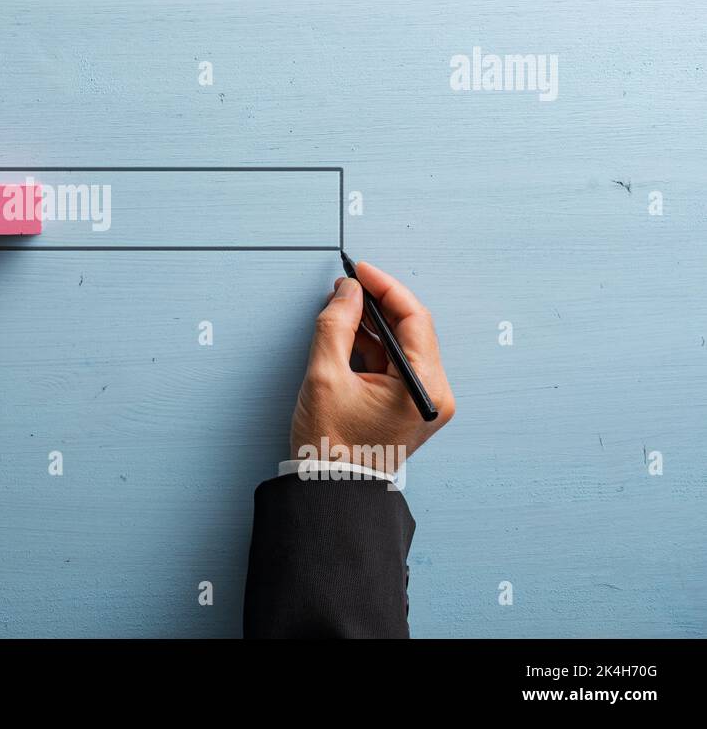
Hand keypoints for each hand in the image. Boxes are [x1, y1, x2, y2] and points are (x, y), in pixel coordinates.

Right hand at [289, 261, 454, 469]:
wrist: (331, 489)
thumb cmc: (330, 445)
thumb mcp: (325, 377)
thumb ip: (336, 326)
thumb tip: (347, 292)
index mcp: (424, 388)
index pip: (413, 319)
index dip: (385, 288)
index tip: (360, 270)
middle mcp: (433, 393)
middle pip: (411, 329)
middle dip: (377, 303)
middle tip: (347, 286)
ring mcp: (423, 400)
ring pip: (401, 344)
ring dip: (372, 323)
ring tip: (342, 307)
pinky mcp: (408, 405)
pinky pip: (394, 362)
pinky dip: (372, 345)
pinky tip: (348, 332)